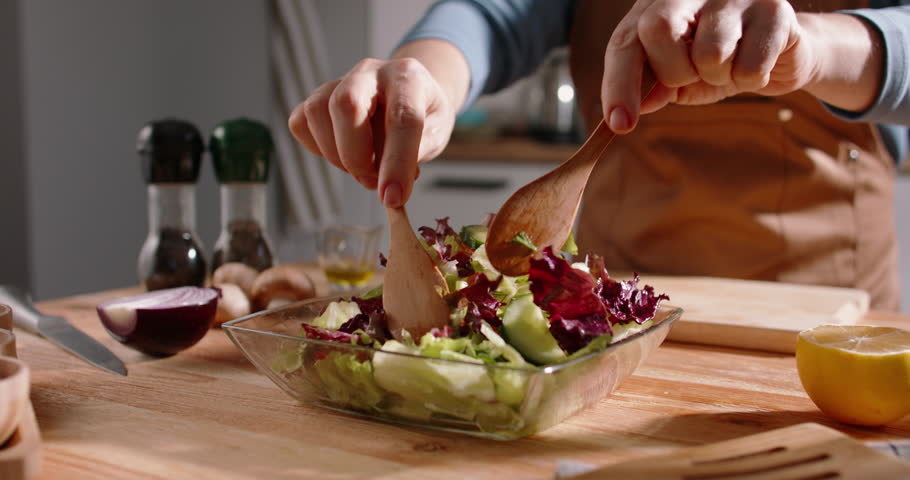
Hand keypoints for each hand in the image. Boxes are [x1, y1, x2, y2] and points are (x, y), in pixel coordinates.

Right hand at [288, 41, 463, 207]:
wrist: (411, 92)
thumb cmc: (424, 114)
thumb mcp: (436, 133)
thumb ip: (416, 155)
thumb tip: (388, 186)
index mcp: (408, 77)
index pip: (402, 117)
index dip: (397, 162)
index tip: (393, 197)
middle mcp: (370, 72)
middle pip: (346, 104)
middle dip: (356, 155)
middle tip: (373, 181)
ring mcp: (339, 81)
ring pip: (317, 112)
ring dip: (336, 155)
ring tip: (363, 168)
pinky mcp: (317, 97)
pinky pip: (300, 122)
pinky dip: (317, 148)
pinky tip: (342, 152)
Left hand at [602, 0, 814, 132]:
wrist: (782, 54)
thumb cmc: (719, 64)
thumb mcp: (678, 80)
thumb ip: (652, 88)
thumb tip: (628, 110)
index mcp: (658, 2)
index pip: (625, 40)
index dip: (619, 83)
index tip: (620, 124)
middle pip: (658, 29)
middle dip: (674, 72)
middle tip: (696, 75)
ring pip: (709, 53)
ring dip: (719, 76)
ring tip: (730, 67)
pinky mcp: (774, 8)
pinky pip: (749, 67)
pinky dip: (750, 80)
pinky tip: (757, 65)